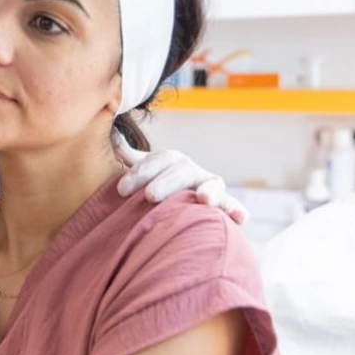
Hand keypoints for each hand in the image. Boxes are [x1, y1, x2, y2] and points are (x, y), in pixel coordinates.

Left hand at [113, 132, 247, 224]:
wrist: (175, 207)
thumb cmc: (154, 187)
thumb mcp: (143, 172)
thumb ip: (132, 158)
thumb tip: (113, 136)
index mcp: (171, 161)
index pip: (158, 160)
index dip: (141, 172)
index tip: (122, 189)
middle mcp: (192, 171)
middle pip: (182, 171)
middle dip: (166, 182)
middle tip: (150, 196)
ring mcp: (209, 187)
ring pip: (211, 185)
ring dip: (209, 191)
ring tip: (202, 199)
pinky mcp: (224, 206)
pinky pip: (233, 207)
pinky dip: (238, 210)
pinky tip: (241, 218)